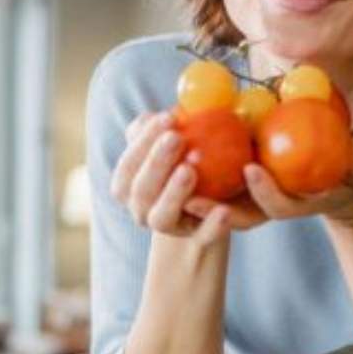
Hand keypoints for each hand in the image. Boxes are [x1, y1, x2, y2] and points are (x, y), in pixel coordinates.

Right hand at [110, 111, 230, 245]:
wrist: (211, 205)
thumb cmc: (189, 161)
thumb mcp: (176, 143)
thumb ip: (164, 128)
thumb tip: (163, 112)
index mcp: (130, 186)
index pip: (128, 164)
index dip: (142, 142)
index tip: (167, 117)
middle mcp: (142, 210)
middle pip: (141, 190)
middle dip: (155, 162)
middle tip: (177, 137)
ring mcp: (170, 228)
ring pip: (162, 217)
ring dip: (173, 193)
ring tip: (190, 170)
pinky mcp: (198, 241)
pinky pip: (203, 236)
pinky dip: (212, 226)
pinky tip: (224, 211)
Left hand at [182, 140, 352, 236]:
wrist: (333, 176)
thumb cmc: (349, 167)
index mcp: (298, 205)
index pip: (278, 208)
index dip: (265, 193)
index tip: (251, 168)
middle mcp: (270, 209)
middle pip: (238, 216)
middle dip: (214, 208)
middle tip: (192, 186)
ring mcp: (252, 202)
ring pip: (218, 208)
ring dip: (195, 198)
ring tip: (173, 174)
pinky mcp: (238, 191)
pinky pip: (211, 189)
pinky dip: (193, 178)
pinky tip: (173, 153)